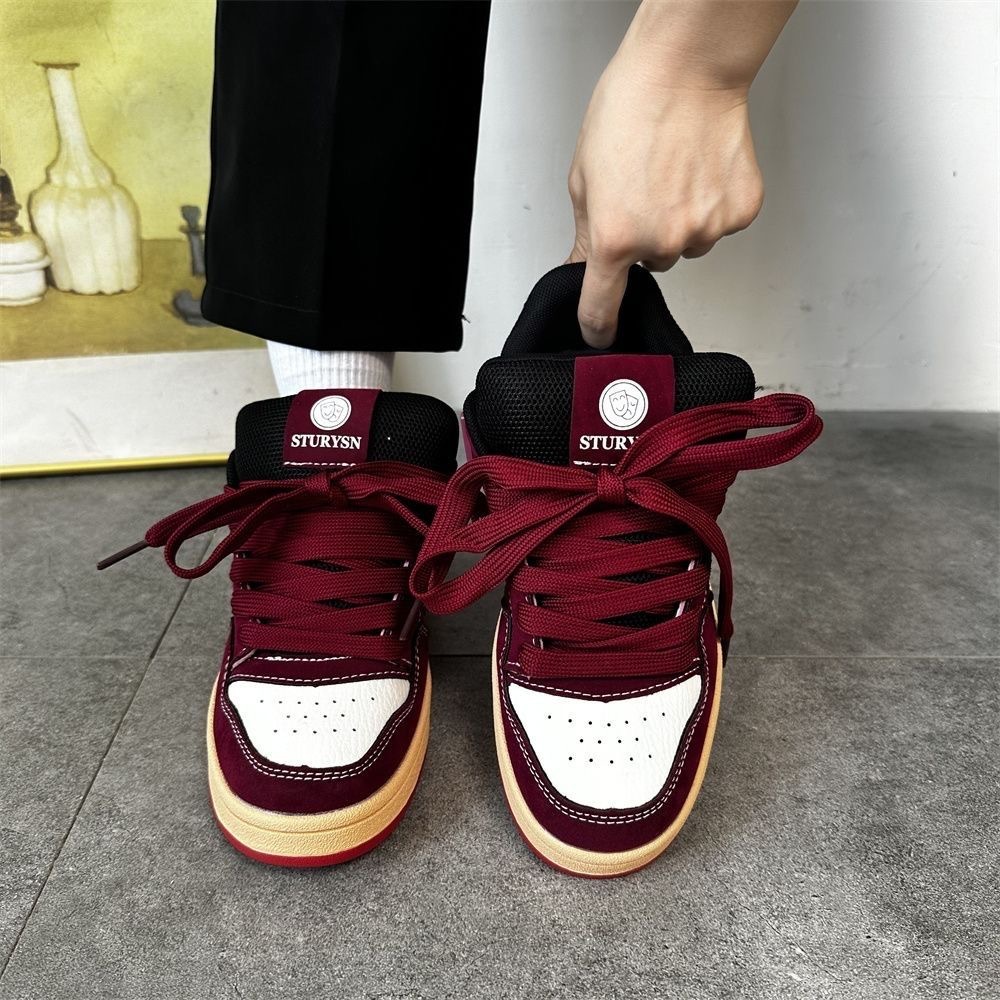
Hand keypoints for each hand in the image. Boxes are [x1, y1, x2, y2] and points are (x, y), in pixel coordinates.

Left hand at [566, 0, 796, 346]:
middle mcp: (662, 242)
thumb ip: (583, 234)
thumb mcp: (584, 178)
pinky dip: (712, 206)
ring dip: (681, 221)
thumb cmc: (630, 109)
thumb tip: (581, 266)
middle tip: (646, 190)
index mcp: (615, 239)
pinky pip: (720, 227)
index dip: (598, 327)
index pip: (602, 307)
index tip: (600, 336)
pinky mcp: (740, 213)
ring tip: (674, 173)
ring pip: (689, 246)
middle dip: (647, 237)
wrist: (686, 70)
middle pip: (653, 265)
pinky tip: (701, 172)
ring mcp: (705, 230)